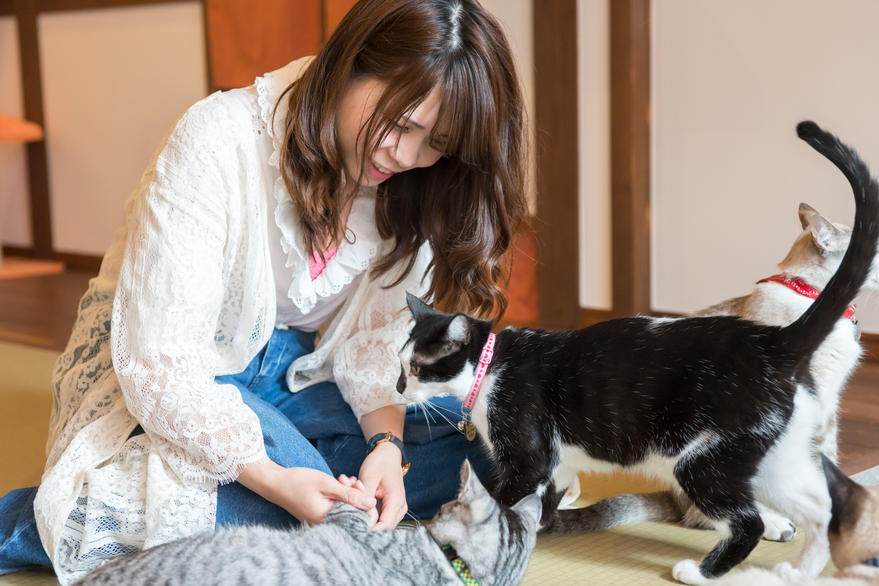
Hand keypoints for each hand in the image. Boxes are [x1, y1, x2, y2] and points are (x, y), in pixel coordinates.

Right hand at [237, 461, 376, 524]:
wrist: (275, 482)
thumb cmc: (299, 481)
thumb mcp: (327, 484)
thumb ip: (350, 495)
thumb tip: (371, 503)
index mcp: (327, 521)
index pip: (357, 517)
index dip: (363, 500)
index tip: (358, 484)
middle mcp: (324, 525)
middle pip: (352, 513)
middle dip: (356, 494)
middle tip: (348, 479)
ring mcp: (321, 521)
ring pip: (345, 508)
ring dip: (348, 493)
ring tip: (342, 478)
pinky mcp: (319, 515)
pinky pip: (337, 507)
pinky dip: (340, 495)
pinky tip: (339, 483)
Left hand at [358, 442, 406, 529]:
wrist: (388, 454)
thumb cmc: (379, 462)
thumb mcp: (368, 477)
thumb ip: (365, 497)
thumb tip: (360, 515)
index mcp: (396, 500)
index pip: (385, 526)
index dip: (369, 530)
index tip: (352, 528)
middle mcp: (400, 507)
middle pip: (383, 528)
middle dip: (366, 523)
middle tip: (349, 515)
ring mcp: (398, 508)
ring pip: (382, 524)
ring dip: (367, 519)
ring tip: (353, 508)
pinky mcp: (392, 507)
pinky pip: (382, 517)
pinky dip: (370, 514)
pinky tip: (359, 505)